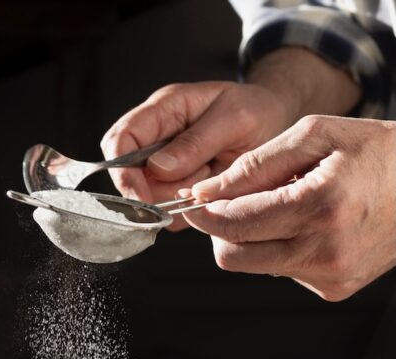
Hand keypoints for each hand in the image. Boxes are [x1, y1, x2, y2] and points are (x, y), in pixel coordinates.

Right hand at [100, 81, 295, 229]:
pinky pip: (169, 211)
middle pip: (128, 176)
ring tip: (210, 179)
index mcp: (163, 111)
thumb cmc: (256, 111)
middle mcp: (156, 139)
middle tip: (194, 186)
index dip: (123, 173)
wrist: (274, 124)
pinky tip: (209, 190)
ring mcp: (163, 166)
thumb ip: (197, 142)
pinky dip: (188, 210)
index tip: (143, 197)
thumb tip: (159, 167)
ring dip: (177, 200)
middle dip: (156, 192)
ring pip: (149, 198)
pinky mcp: (175, 189)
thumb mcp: (235, 118)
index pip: (120, 141)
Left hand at [184, 115, 395, 300]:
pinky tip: (309, 226)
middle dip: (219, 232)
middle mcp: (324, 250)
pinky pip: (283, 272)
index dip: (204, 214)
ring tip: (285, 206)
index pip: (235, 223)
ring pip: (256, 266)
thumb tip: (206, 193)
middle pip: (233, 257)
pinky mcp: (334, 289)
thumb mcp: (316, 135)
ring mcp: (330, 276)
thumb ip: (255, 165)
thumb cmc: (376, 152)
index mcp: (320, 206)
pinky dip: (282, 249)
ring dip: (253, 238)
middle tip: (225, 207)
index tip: (193, 202)